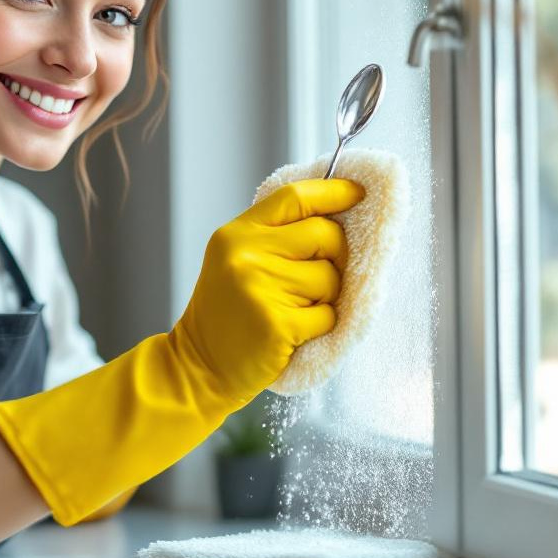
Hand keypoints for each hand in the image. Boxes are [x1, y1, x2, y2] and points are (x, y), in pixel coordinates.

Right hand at [171, 178, 363, 403]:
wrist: (199, 365)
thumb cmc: (227, 313)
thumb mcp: (235, 260)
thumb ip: (274, 236)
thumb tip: (335, 218)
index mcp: (237, 234)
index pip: (295, 197)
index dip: (333, 192)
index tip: (358, 193)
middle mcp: (246, 254)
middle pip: (324, 234)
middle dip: (334, 257)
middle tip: (314, 279)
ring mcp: (260, 287)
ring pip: (330, 278)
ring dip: (325, 298)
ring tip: (293, 310)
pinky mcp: (277, 323)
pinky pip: (328, 315)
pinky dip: (321, 326)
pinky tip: (295, 332)